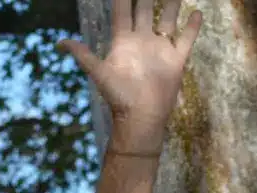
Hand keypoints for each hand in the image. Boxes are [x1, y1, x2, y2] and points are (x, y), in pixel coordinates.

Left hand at [59, 0, 202, 154]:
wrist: (141, 118)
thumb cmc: (119, 97)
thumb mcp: (99, 74)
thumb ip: (83, 56)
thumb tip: (59, 42)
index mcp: (123, 41)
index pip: (122, 11)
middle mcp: (142, 40)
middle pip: (145, 9)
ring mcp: (160, 48)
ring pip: (167, 19)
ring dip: (171, 4)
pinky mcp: (176, 59)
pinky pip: (186, 39)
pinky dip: (192, 27)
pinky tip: (197, 12)